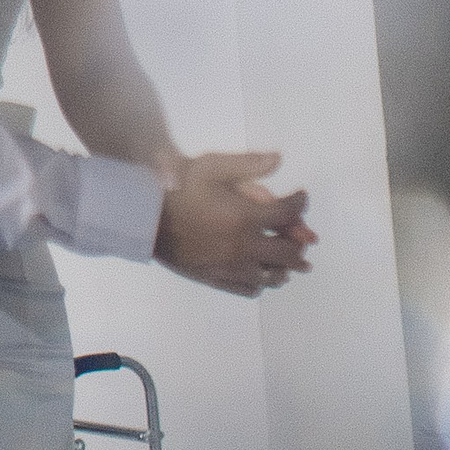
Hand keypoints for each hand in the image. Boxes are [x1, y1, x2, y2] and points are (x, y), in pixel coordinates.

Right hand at [155, 151, 315, 296]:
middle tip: (304, 237)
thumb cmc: (178, 188)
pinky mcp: (219, 281)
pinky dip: (262, 282)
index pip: (287, 214)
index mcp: (246, 218)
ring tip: (288, 261)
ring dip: (285, 267)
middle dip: (300, 243)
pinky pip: (251, 288)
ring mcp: (233, 268)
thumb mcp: (210, 166)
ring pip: (272, 276)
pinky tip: (261, 275)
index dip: (299, 203)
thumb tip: (278, 160)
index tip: (301, 197)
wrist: (146, 218)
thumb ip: (247, 164)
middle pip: (288, 253)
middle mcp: (246, 247)